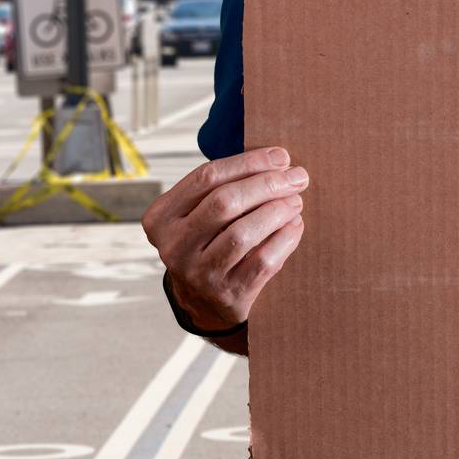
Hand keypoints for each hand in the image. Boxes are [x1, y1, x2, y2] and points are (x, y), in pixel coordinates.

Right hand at [142, 145, 309, 329]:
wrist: (205, 302)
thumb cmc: (209, 240)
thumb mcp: (199, 213)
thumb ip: (225, 185)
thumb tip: (278, 160)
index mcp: (161, 217)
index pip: (206, 177)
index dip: (248, 162)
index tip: (281, 156)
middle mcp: (174, 246)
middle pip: (224, 202)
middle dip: (267, 184)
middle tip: (297, 177)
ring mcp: (198, 274)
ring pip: (243, 232)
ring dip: (277, 210)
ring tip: (295, 201)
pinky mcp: (226, 295)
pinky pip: (262, 261)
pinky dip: (284, 238)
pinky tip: (295, 225)